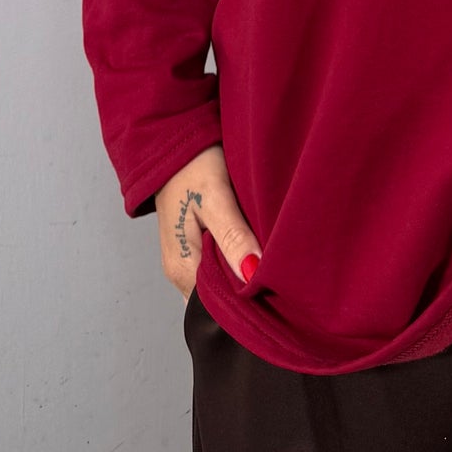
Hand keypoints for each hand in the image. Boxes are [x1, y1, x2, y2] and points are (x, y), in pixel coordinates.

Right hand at [153, 143, 263, 300]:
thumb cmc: (192, 166)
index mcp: (182, 268)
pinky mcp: (193, 245)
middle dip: (246, 295)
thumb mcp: (216, 198)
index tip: (273, 297)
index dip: (245, 306)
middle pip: (217, 301)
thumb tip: (253, 276)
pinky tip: (253, 250)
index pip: (215, 311)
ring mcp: (185, 259)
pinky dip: (235, 261)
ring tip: (269, 267)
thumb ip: (233, 237)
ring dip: (241, 276)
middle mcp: (180, 271)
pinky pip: (216, 266)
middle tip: (278, 283)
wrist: (172, 140)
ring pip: (218, 283)